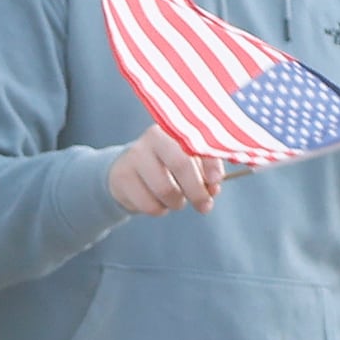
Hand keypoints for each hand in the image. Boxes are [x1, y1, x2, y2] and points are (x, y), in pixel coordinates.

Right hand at [107, 131, 225, 217]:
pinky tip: (157, 202)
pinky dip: (159, 210)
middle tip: (205, 206)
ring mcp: (135, 156)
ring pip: (165, 190)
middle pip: (181, 164)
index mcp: (175, 129)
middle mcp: (154, 137)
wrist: (126, 172)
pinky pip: (149, 204)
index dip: (210, 164)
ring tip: (176, 200)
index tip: (216, 182)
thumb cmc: (166, 167)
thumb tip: (213, 190)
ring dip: (177, 203)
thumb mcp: (189, 164)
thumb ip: (205, 174)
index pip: (197, 143)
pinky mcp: (122, 176)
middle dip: (197, 191)